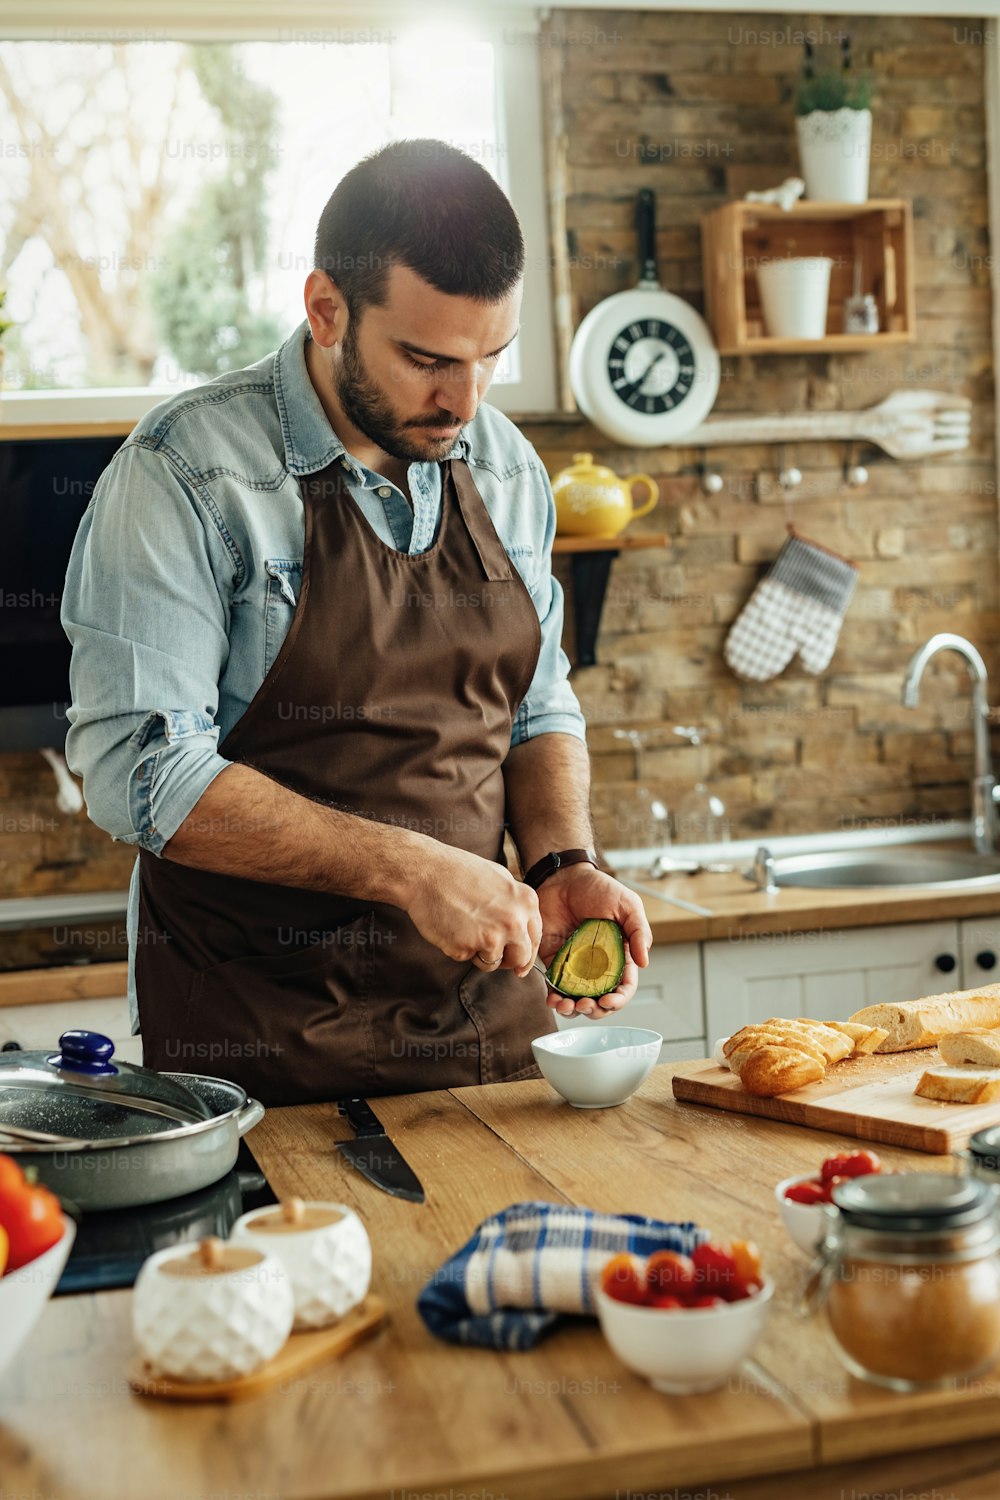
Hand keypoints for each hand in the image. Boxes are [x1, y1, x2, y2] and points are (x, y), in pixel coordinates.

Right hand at [405, 844, 541, 975]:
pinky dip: (459, 948)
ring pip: (493, 963)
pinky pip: (467, 959)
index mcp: (526, 902)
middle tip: (491, 951)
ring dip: (480, 954)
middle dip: (508, 960)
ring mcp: (491, 937)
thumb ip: (516, 905)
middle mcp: (514, 922)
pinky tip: (451, 927)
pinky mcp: (467, 948)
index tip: (521, 963)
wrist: (425, 872)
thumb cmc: (459, 871)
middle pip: (521, 958)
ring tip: (464, 926)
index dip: (528, 952)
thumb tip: (524, 928)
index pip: (536, 938)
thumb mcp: (501, 879)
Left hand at [536, 865, 651, 1018]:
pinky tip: (553, 1000)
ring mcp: (575, 965)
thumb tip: (645, 963)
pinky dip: (554, 998)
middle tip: (585, 1005)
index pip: (624, 986)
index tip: (608, 1001)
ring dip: (573, 1009)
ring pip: (576, 999)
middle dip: (595, 1010)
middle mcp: (598, 965)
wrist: (563, 877)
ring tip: (567, 1005)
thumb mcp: (627, 905)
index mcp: (620, 955)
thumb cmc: (598, 888)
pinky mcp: (554, 961)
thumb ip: (639, 932)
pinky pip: (555, 987)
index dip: (619, 999)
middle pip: (601, 1000)